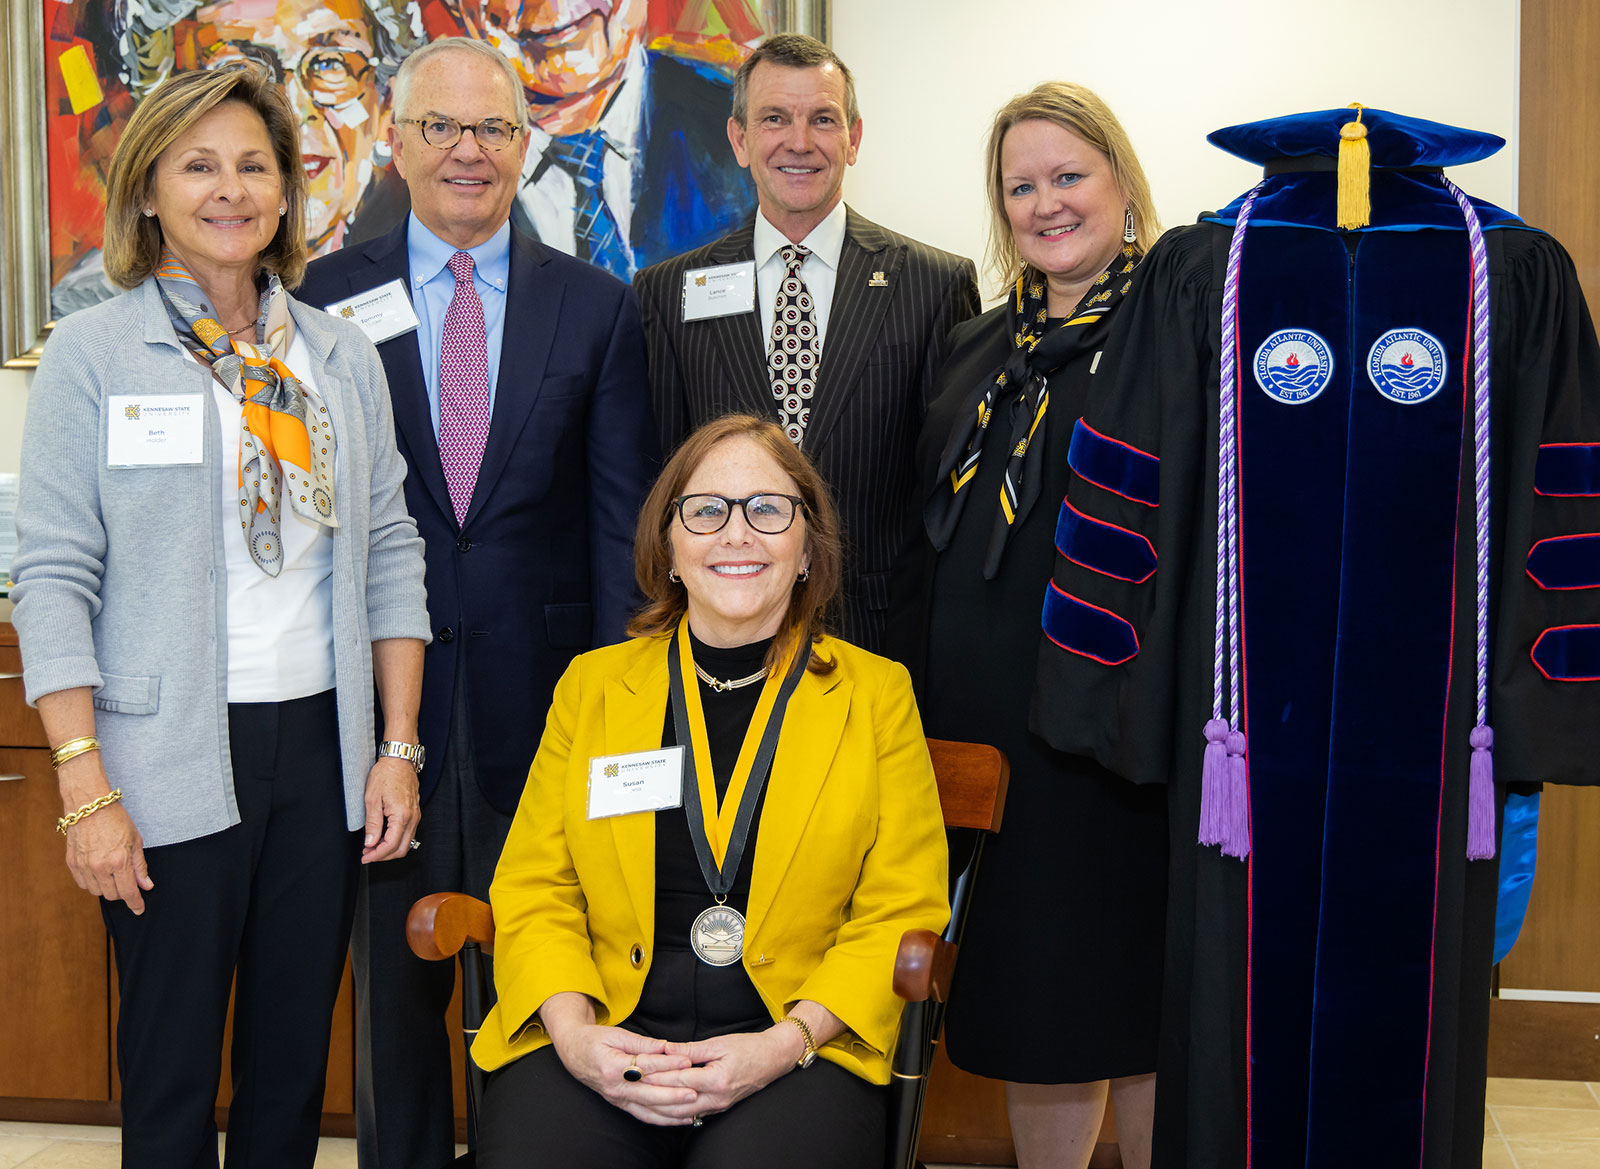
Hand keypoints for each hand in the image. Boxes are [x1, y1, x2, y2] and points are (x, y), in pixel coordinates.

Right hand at [62, 789, 152, 914]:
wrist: (90, 806)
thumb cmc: (116, 819)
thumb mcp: (135, 840)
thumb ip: (140, 866)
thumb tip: (146, 886)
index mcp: (119, 860)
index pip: (128, 892)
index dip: (135, 903)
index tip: (139, 909)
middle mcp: (100, 866)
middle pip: (112, 895)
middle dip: (122, 893)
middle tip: (127, 882)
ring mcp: (84, 866)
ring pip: (97, 892)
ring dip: (107, 888)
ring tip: (113, 873)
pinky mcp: (72, 863)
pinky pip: (83, 884)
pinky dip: (93, 882)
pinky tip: (99, 872)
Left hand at [361, 756, 419, 862]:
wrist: (399, 760)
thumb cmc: (386, 775)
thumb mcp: (372, 799)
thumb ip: (372, 824)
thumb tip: (370, 842)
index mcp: (402, 815)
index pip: (391, 845)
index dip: (377, 855)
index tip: (365, 856)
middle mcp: (412, 818)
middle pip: (402, 849)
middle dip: (384, 856)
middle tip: (367, 854)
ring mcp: (415, 816)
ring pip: (406, 843)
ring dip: (389, 849)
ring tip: (372, 846)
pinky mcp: (415, 813)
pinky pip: (408, 834)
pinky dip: (395, 840)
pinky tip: (382, 837)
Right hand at [548, 1022, 697, 1125]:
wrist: (573, 1052)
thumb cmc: (594, 1040)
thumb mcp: (616, 1034)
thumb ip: (642, 1043)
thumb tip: (665, 1046)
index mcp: (612, 1067)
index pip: (645, 1066)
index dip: (667, 1063)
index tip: (687, 1060)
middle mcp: (615, 1088)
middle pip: (648, 1093)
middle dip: (673, 1094)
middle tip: (695, 1090)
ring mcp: (618, 1099)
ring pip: (648, 1109)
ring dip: (671, 1110)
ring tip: (693, 1106)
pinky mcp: (621, 1104)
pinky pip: (644, 1115)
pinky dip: (663, 1118)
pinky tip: (681, 1117)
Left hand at [644, 1026, 802, 1119]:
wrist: (773, 1059)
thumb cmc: (748, 1047)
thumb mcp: (719, 1043)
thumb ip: (690, 1049)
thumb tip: (665, 1049)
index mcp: (717, 1079)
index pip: (678, 1079)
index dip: (656, 1073)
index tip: (637, 1068)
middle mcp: (716, 1098)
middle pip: (676, 1101)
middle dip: (652, 1093)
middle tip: (632, 1084)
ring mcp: (718, 1107)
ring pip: (682, 1113)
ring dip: (660, 1106)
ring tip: (640, 1097)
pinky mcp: (718, 1109)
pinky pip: (691, 1114)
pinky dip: (674, 1111)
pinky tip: (660, 1106)